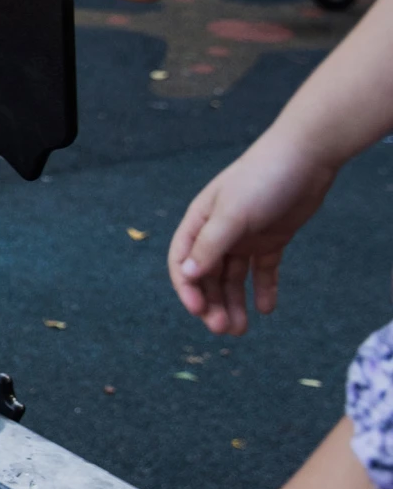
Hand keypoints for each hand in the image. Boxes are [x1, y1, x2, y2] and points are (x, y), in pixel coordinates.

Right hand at [167, 134, 336, 334]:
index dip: (187, 288)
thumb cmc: (261, 180)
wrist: (305, 158)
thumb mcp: (233, 214)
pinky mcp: (270, 240)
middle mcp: (218, 232)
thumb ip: (210, 245)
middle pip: (208, 276)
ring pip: (233, 278)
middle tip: (224, 329)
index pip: (183, 261)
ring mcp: (244, 237)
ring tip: (242, 329)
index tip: (198, 311)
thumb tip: (187, 275)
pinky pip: (263, 271)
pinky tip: (267, 309)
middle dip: (212, 303)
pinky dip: (263, 290)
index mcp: (200, 222)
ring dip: (234, 303)